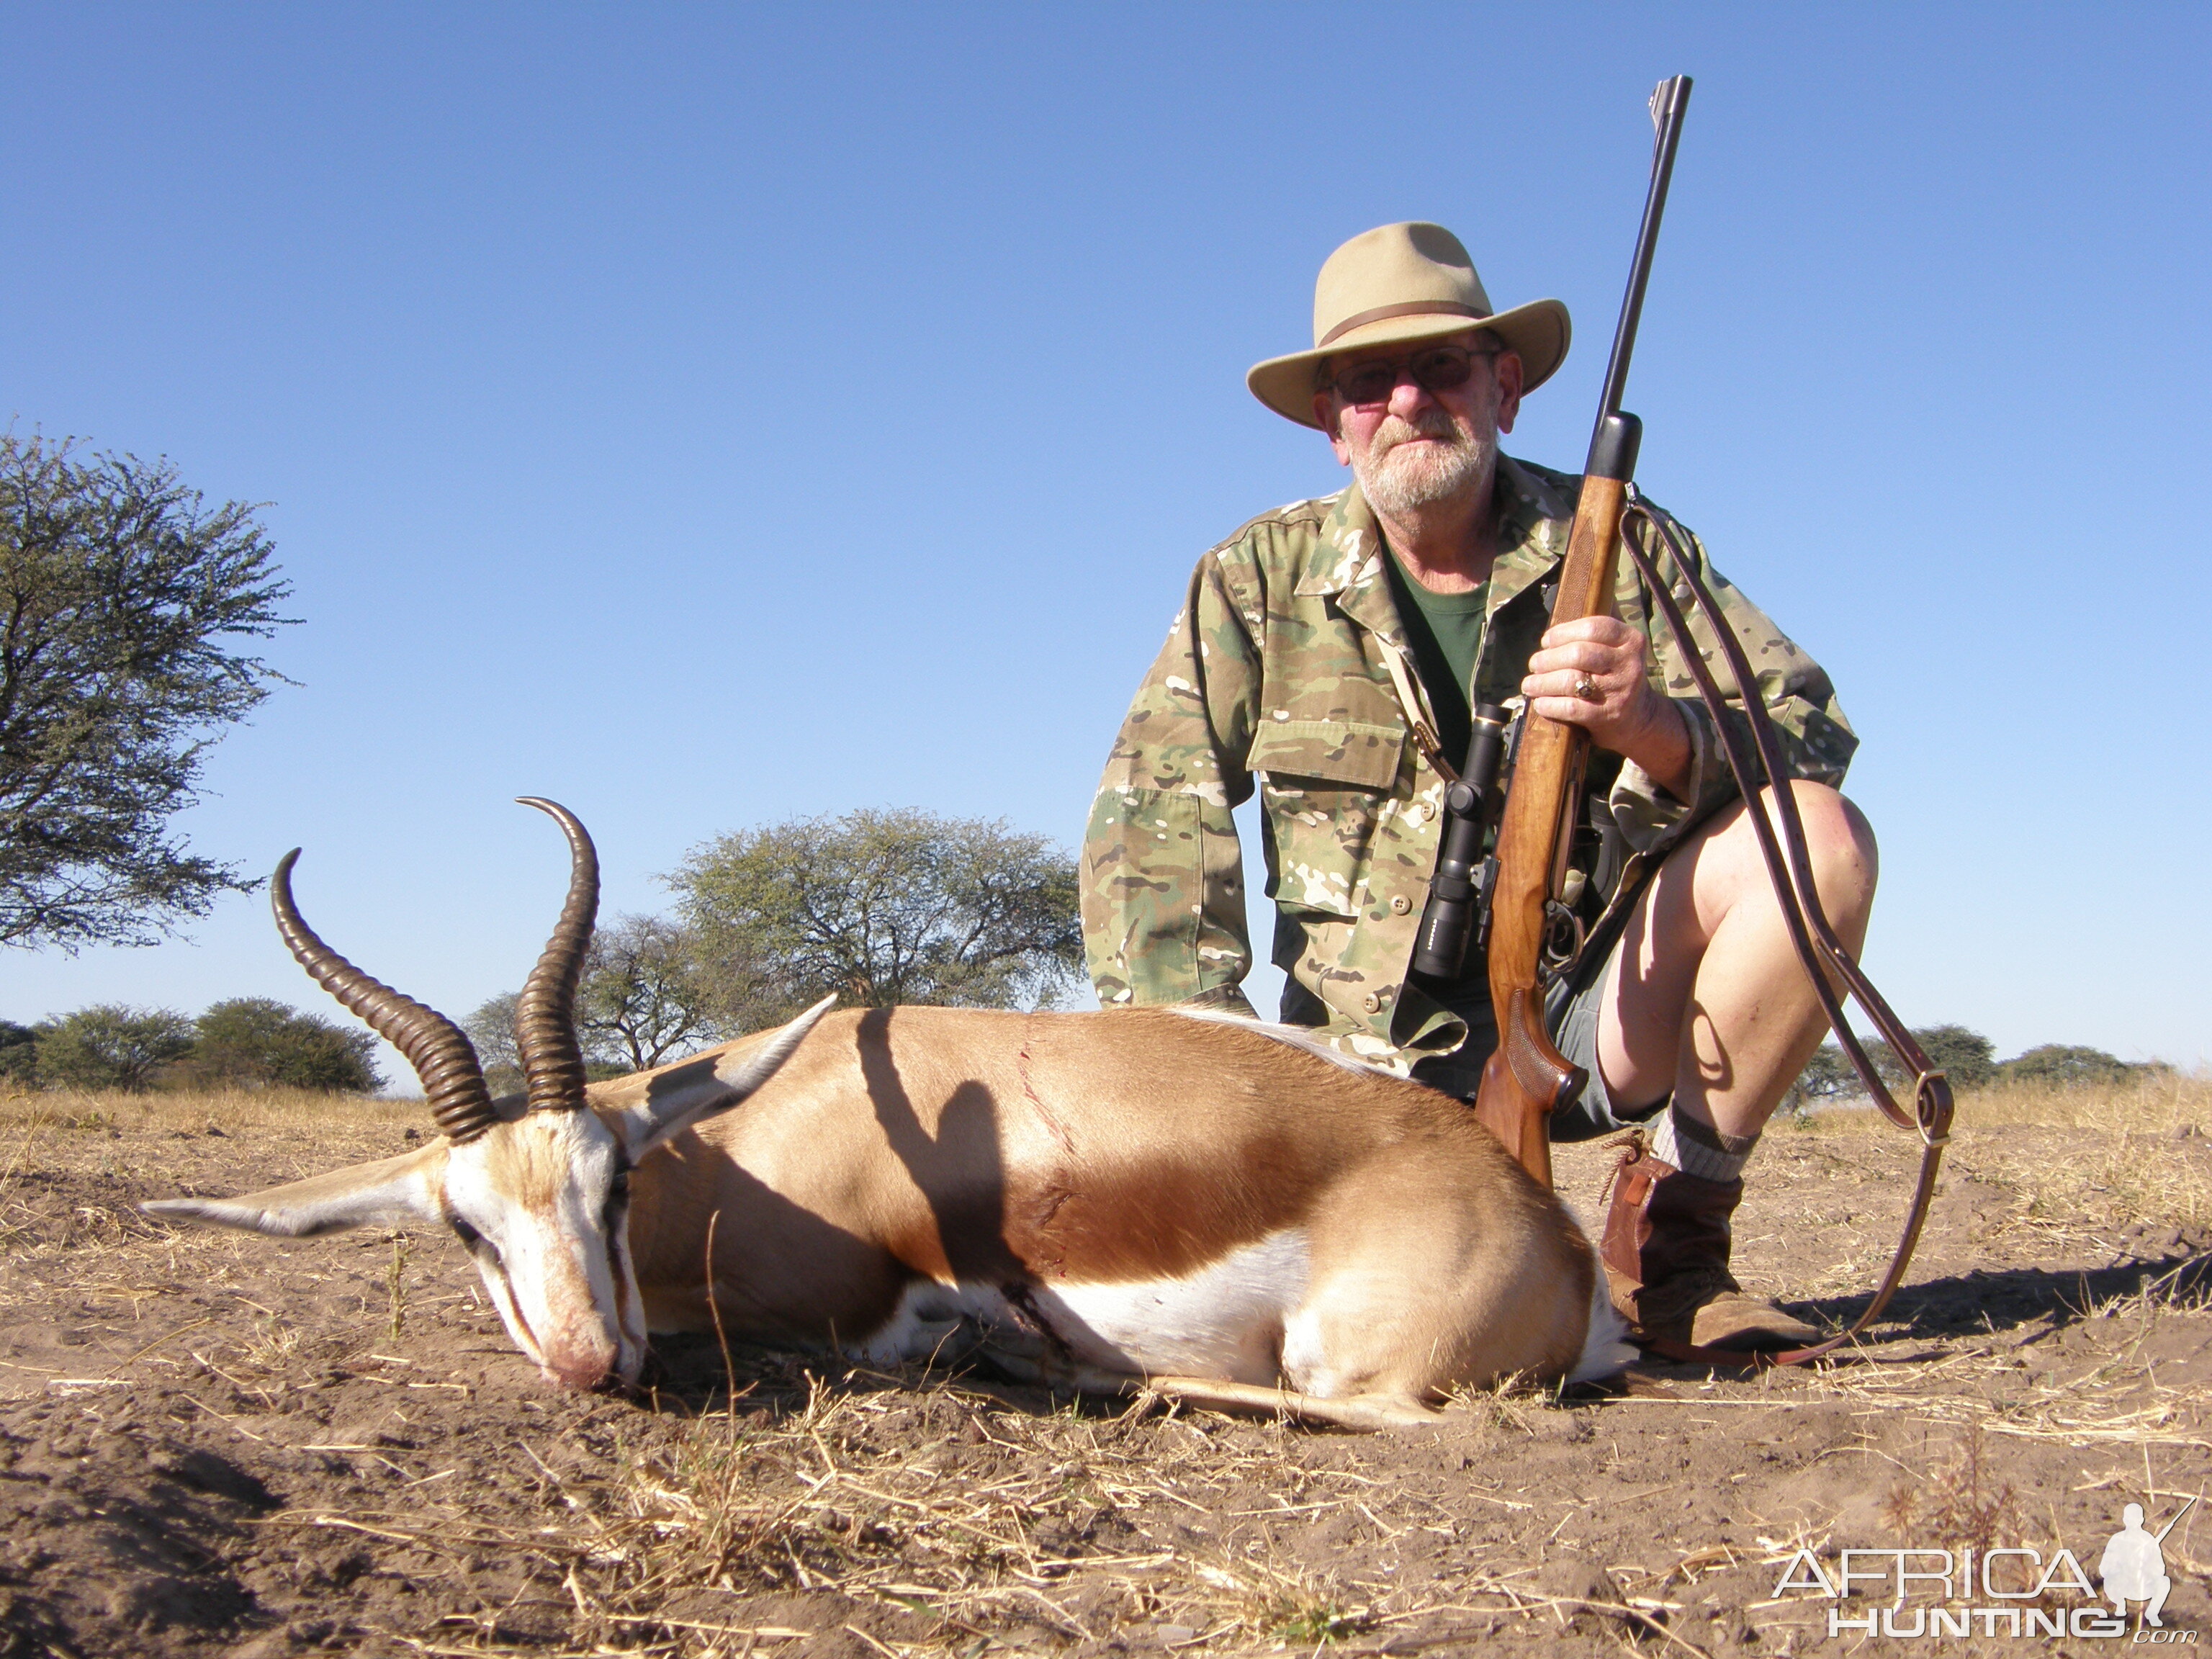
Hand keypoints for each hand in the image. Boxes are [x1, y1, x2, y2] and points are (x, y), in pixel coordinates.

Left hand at [1522, 617, 1691, 795]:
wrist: (1639, 717)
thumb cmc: (1614, 677)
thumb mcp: (1615, 651)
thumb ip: (1591, 638)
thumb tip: (1549, 636)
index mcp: (1630, 640)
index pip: (1592, 627)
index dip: (1563, 632)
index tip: (1546, 641)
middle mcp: (1628, 664)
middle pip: (1577, 653)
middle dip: (1548, 659)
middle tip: (1534, 664)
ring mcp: (1620, 690)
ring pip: (1570, 680)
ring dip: (1542, 682)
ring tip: (1530, 684)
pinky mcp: (1608, 716)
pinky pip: (1570, 708)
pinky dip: (1549, 705)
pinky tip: (1540, 703)